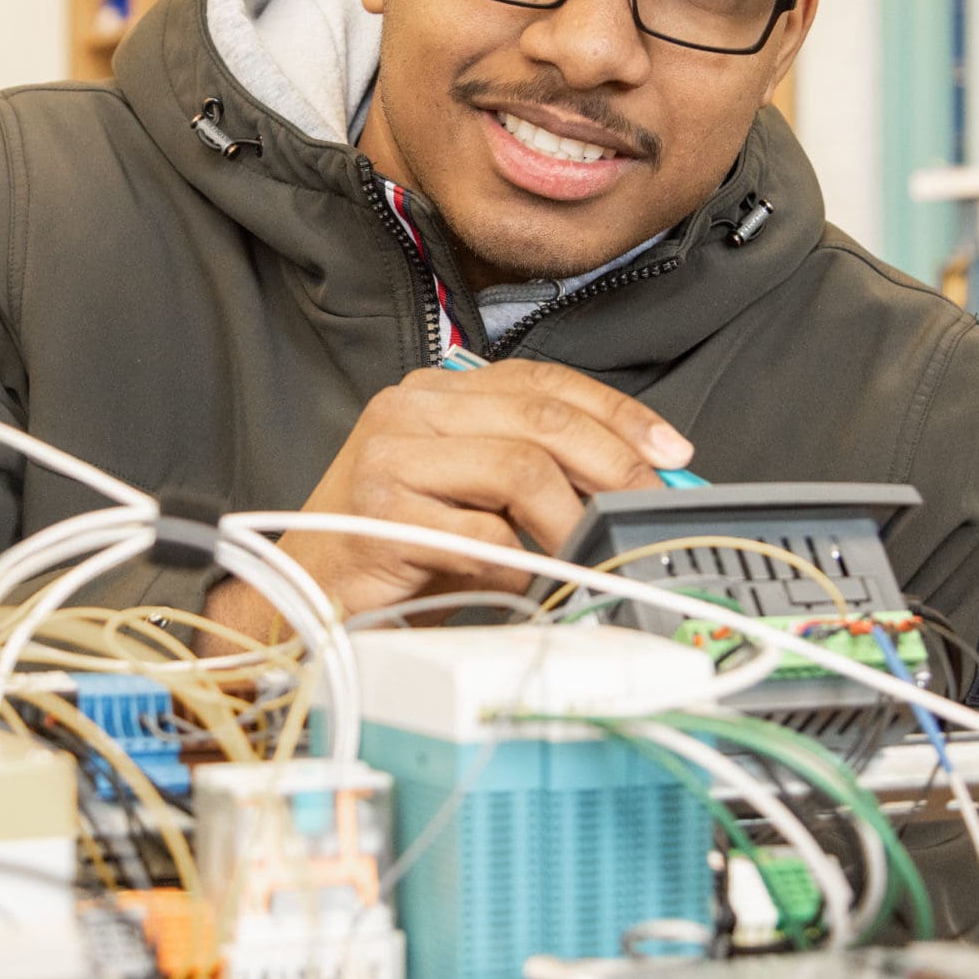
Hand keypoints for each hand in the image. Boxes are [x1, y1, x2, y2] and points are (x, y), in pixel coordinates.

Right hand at [211, 360, 694, 636]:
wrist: (306, 599)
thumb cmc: (398, 554)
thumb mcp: (476, 499)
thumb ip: (540, 477)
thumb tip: (640, 484)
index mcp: (437, 394)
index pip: (545, 379)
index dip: (618, 412)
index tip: (672, 452)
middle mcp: (410, 409)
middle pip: (542, 418)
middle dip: (614, 465)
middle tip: (648, 509)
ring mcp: (389, 456)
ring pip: (520, 469)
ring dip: (570, 523)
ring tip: (582, 557)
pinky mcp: (381, 514)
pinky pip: (484, 537)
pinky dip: (519, 567)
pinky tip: (520, 584)